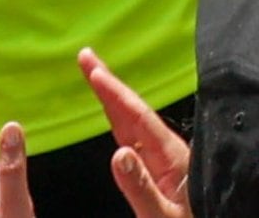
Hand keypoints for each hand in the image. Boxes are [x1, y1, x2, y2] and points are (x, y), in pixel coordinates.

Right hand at [79, 48, 193, 217]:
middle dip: (109, 84)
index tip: (93, 69)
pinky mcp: (163, 175)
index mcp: (172, 158)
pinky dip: (121, 121)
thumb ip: (141, 188)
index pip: (138, 117)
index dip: (114, 92)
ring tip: (96, 76)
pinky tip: (115, 116)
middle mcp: (169, 154)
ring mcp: (166, 163)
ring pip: (134, 124)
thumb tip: (118, 153)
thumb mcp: (162, 217)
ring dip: (114, 99)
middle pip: (133, 112)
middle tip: (86, 56)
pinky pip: (136, 141)